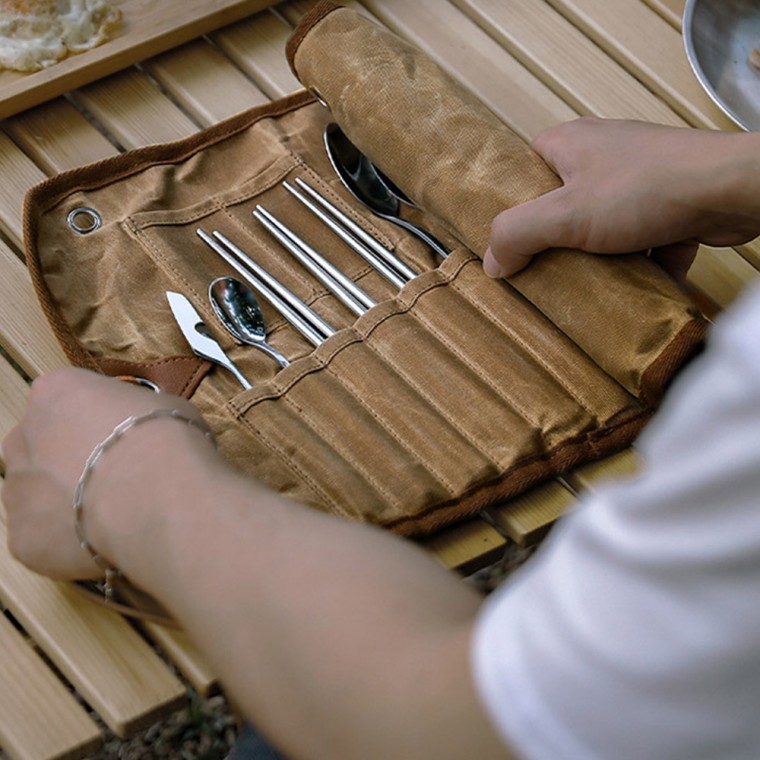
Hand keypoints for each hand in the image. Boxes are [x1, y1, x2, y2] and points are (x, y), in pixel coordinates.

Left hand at [1, 368, 209, 580]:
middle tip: (113, 479)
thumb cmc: (169, 439)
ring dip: (65, 504)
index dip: (94, 421)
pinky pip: (44, 540)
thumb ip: (136, 418)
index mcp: (56, 392)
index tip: (120, 438)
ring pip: (37, 496)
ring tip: (114, 516)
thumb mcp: (164, 408)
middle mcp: (23, 437)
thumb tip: (142, 434)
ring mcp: (16, 490)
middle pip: (40, 448)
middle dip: (68, 462)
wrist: (161, 496)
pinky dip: (68, 544)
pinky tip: (105, 541)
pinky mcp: (23, 539)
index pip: (64, 400)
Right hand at [484, 118, 759, 279]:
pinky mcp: (670, 203)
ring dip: (600, 258)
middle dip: (558, 242)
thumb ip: (518, 234)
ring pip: (604, 226)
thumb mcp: (564, 215)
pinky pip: (643, 239)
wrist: (729, 190)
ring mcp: (640, 178)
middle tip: (546, 272)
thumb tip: (492, 262)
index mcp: (569, 144)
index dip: (515, 206)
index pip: (526, 172)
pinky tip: (636, 286)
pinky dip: (640, 263)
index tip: (512, 242)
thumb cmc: (644, 190)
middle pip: (563, 205)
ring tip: (590, 286)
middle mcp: (603, 155)